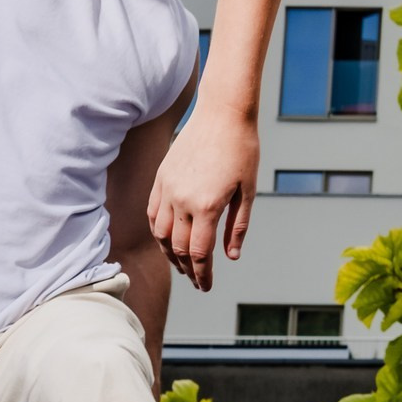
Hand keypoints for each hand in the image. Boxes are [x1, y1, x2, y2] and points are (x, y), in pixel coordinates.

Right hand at [148, 107, 259, 289]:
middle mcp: (182, 201)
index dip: (203, 274)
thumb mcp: (248, 191)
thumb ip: (237, 226)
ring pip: (160, 233)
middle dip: (188, 268)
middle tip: (196, 280)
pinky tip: (166, 238)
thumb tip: (231, 257)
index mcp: (207, 206)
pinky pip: (152, 213)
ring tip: (182, 264)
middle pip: (178, 247)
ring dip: (169, 253)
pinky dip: (158, 230)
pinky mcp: (160, 178)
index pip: (199, 253)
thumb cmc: (242, 150)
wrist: (223, 115)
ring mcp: (167, 189)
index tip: (206, 286)